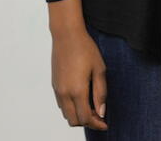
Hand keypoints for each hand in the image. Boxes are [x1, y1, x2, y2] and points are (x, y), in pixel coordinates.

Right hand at [48, 0, 106, 129]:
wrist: (67, 36)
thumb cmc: (85, 49)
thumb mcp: (99, 70)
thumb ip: (100, 93)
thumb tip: (102, 112)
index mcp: (77, 91)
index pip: (85, 118)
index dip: (96, 124)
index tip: (105, 124)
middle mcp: (64, 94)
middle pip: (74, 120)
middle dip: (88, 122)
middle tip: (100, 116)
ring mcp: (57, 90)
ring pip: (66, 114)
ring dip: (78, 115)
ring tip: (92, 107)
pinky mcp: (54, 85)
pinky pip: (62, 105)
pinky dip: (71, 108)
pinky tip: (82, 99)